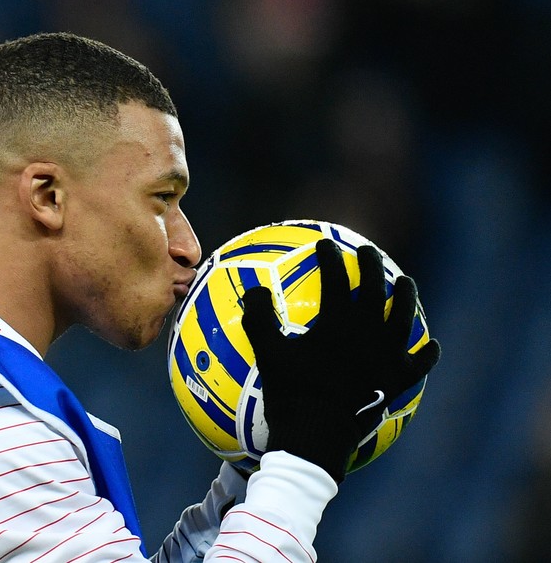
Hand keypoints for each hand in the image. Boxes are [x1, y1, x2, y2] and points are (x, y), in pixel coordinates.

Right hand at [240, 239, 440, 481]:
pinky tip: (429, 344)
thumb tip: (255, 288)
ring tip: (404, 282)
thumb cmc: (289, 394)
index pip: (335, 277)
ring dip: (405, 295)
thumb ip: (259, 318)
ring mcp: (389, 357)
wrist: (317, 438)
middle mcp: (369, 333)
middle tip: (366, 250)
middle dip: (370, 264)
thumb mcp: (266, 354)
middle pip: (375, 288)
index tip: (323, 244)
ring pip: (404, 317)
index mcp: (338, 323)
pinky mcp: (399, 382)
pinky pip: (420, 362)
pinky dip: (425, 351)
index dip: (328, 257)